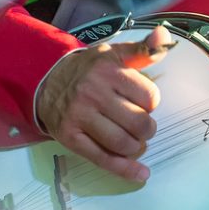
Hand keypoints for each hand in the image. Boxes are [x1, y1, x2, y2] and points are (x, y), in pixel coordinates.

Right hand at [36, 27, 174, 181]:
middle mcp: (93, 92)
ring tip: (136, 142)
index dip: (151, 103)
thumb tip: (164, 35)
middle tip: (143, 127)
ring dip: (137, 148)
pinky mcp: (69, 136)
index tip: (143, 102)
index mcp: (109, 70)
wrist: (44, 79)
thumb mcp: (114, 53)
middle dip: (147, 129)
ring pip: (122, 143)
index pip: (149, 97)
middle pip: (139, 123)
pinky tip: (140, 174)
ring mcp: (80, 116)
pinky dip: (125, 170)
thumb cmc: (89, 69)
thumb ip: (143, 49)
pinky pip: (102, 158)